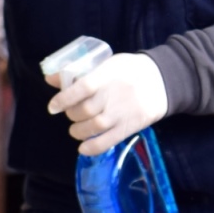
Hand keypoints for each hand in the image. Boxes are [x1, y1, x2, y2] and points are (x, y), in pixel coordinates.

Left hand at [48, 51, 168, 154]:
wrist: (163, 80)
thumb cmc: (131, 70)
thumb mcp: (107, 64)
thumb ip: (80, 73)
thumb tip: (50, 79)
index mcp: (109, 74)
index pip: (82, 87)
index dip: (64, 98)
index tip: (53, 107)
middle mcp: (115, 94)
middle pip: (85, 109)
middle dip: (72, 115)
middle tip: (71, 114)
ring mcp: (123, 112)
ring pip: (94, 126)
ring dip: (78, 131)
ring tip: (76, 129)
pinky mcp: (131, 126)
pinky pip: (108, 141)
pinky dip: (92, 147)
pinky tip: (83, 148)